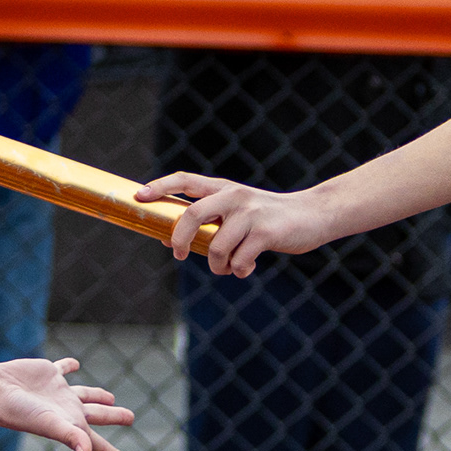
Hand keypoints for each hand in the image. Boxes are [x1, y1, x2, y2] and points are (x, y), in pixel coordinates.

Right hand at [0, 354, 131, 450]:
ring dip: (97, 395)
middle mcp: (66, 410)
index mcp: (70, 425)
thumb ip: (72, 437)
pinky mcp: (47, 373)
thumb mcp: (50, 424)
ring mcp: (57, 392)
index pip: (97, 443)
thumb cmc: (21, 412)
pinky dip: (69, 366)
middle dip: (114, 416)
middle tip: (130, 418)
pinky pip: (63, 368)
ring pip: (84, 393)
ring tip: (110, 397)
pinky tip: (74, 364)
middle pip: (97, 415)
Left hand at [139, 169, 336, 275]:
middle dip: (180, 240)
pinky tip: (247, 267)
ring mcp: (249, 214)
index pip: (184, 180)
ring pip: (215, 248)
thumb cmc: (268, 218)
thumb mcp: (237, 211)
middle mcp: (233, 197)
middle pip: (191, 216)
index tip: (138, 198)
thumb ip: (209, 221)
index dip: (159, 187)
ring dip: (217, 266)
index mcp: (223, 189)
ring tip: (228, 267)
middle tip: (180, 255)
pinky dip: (238, 270)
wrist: (312, 215)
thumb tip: (171, 241)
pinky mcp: (265, 233)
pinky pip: (238, 261)